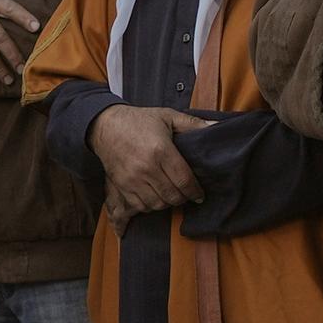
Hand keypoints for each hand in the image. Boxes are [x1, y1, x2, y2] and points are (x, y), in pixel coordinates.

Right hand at [93, 106, 209, 224]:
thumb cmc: (138, 121)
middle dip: (183, 198)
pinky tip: (155, 195)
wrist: (105, 126)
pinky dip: (150, 205)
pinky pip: (140, 206)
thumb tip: (217, 126)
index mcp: (160, 150)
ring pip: (157, 204)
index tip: (199, 195)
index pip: (184, 181)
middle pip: (172, 196)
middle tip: (186, 193)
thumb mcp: (167, 116)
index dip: (195, 191)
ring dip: (167, 202)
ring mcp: (132, 179)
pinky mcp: (122, 186)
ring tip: (171, 193)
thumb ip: (193, 124)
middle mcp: (146, 168)